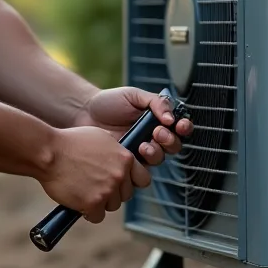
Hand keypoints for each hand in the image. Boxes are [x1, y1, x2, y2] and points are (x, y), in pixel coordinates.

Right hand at [40, 126, 152, 222]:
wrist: (48, 152)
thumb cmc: (70, 142)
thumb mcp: (101, 137)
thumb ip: (115, 151)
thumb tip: (121, 159)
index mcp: (125, 158)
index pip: (143, 179)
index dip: (131, 182)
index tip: (121, 182)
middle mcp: (120, 175)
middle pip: (126, 195)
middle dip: (113, 193)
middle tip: (96, 186)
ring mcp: (107, 190)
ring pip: (112, 206)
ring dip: (100, 202)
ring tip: (84, 191)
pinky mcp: (93, 204)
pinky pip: (97, 217)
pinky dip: (88, 212)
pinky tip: (79, 202)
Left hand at [70, 87, 193, 165]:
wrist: (84, 114)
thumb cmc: (108, 102)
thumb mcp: (133, 95)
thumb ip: (155, 102)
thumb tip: (171, 118)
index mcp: (157, 119)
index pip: (179, 126)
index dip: (184, 127)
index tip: (179, 125)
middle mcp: (152, 137)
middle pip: (174, 146)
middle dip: (170, 140)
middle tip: (157, 132)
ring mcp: (141, 152)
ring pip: (159, 159)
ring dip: (156, 152)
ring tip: (143, 145)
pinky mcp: (128, 164)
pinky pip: (141, 171)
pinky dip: (140, 166)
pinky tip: (132, 154)